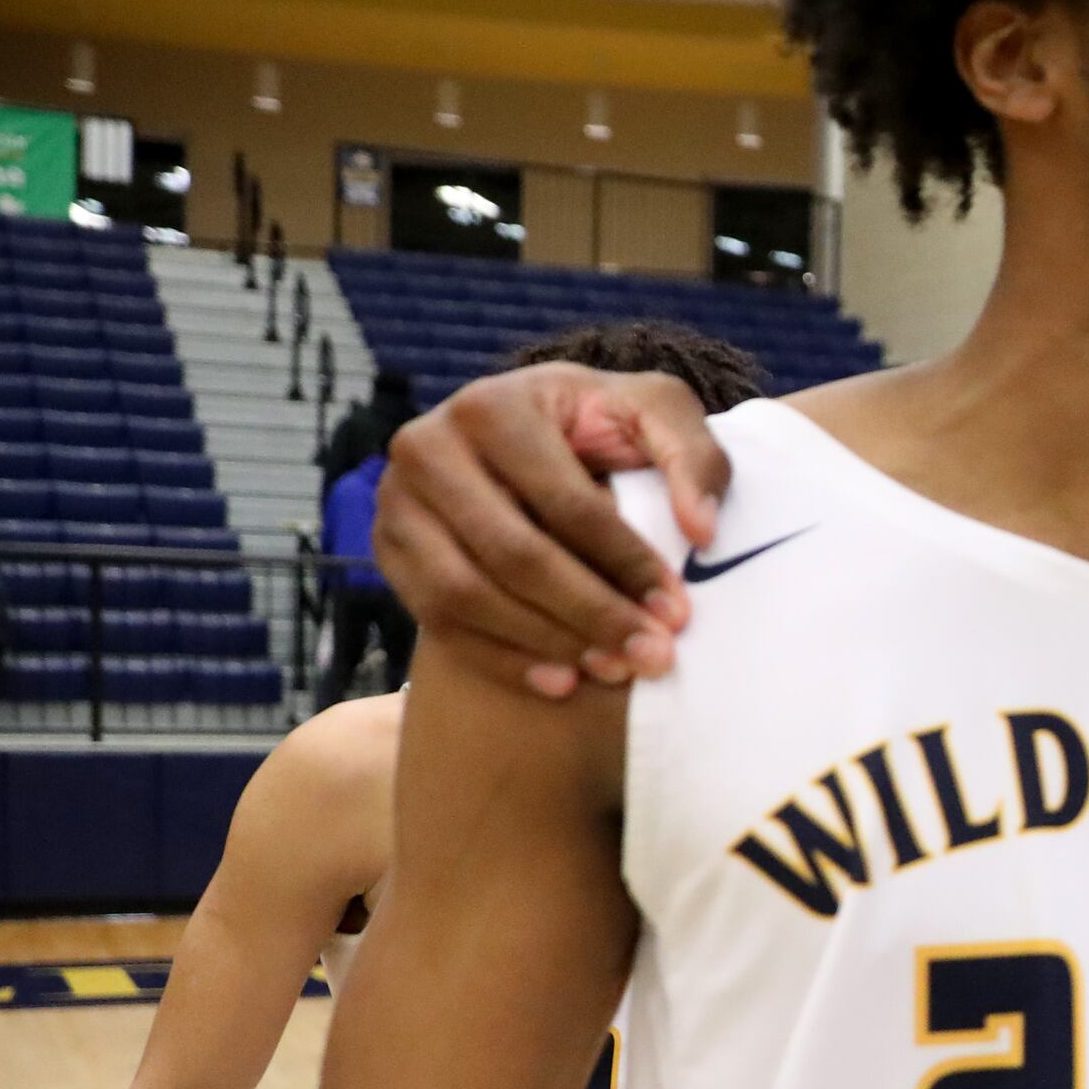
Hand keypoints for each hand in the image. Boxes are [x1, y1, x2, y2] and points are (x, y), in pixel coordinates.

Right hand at [373, 364, 731, 698]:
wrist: (524, 434)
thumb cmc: (598, 425)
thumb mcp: (654, 412)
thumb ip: (695, 457)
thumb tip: (700, 531)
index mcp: (494, 407)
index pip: (566, 502)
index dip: (626, 562)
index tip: (678, 613)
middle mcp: (427, 448)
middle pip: (512, 554)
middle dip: (590, 613)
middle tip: (652, 657)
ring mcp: (396, 502)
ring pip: (464, 595)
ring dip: (545, 644)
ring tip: (613, 670)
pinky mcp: (387, 549)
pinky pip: (433, 621)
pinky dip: (498, 659)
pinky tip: (560, 682)